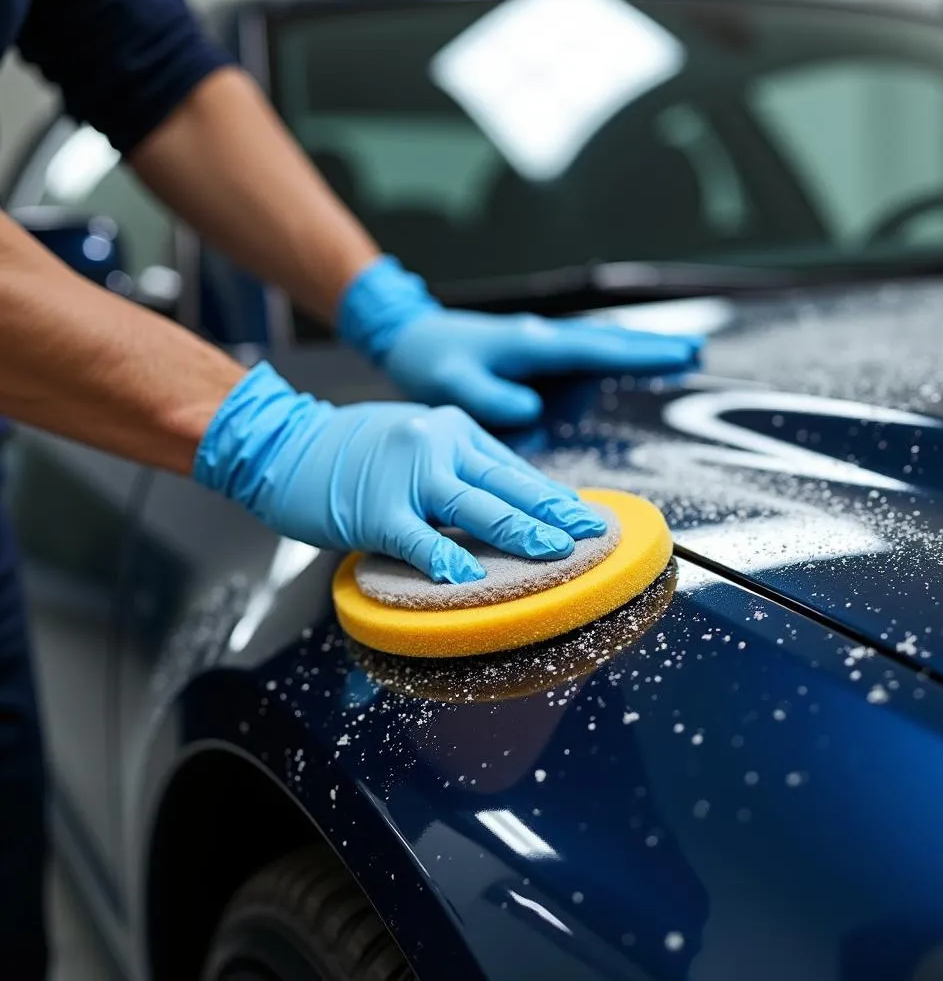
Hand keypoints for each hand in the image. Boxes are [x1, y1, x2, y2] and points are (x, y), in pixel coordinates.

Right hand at [193, 363, 606, 581]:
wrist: (286, 443)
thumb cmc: (354, 450)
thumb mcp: (418, 440)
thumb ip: (460, 468)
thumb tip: (508, 504)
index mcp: (455, 429)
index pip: (515, 468)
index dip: (553, 496)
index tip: (586, 517)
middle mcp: (440, 443)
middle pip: (508, 483)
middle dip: (554, 512)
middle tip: (591, 534)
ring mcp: (408, 475)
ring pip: (476, 507)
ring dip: (520, 531)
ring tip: (556, 553)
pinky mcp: (376, 509)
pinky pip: (419, 539)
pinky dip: (445, 559)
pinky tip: (470, 579)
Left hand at [338, 256, 702, 426]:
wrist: (410, 338)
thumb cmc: (430, 361)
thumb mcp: (452, 384)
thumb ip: (491, 397)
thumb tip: (533, 408)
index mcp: (531, 344)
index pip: (595, 349)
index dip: (637, 354)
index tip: (678, 354)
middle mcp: (542, 339)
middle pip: (607, 342)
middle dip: (651, 346)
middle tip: (696, 350)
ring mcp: (540, 345)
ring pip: (598, 346)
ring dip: (636, 350)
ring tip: (678, 354)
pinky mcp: (534, 355)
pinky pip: (581, 356)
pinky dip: (610, 357)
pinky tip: (625, 364)